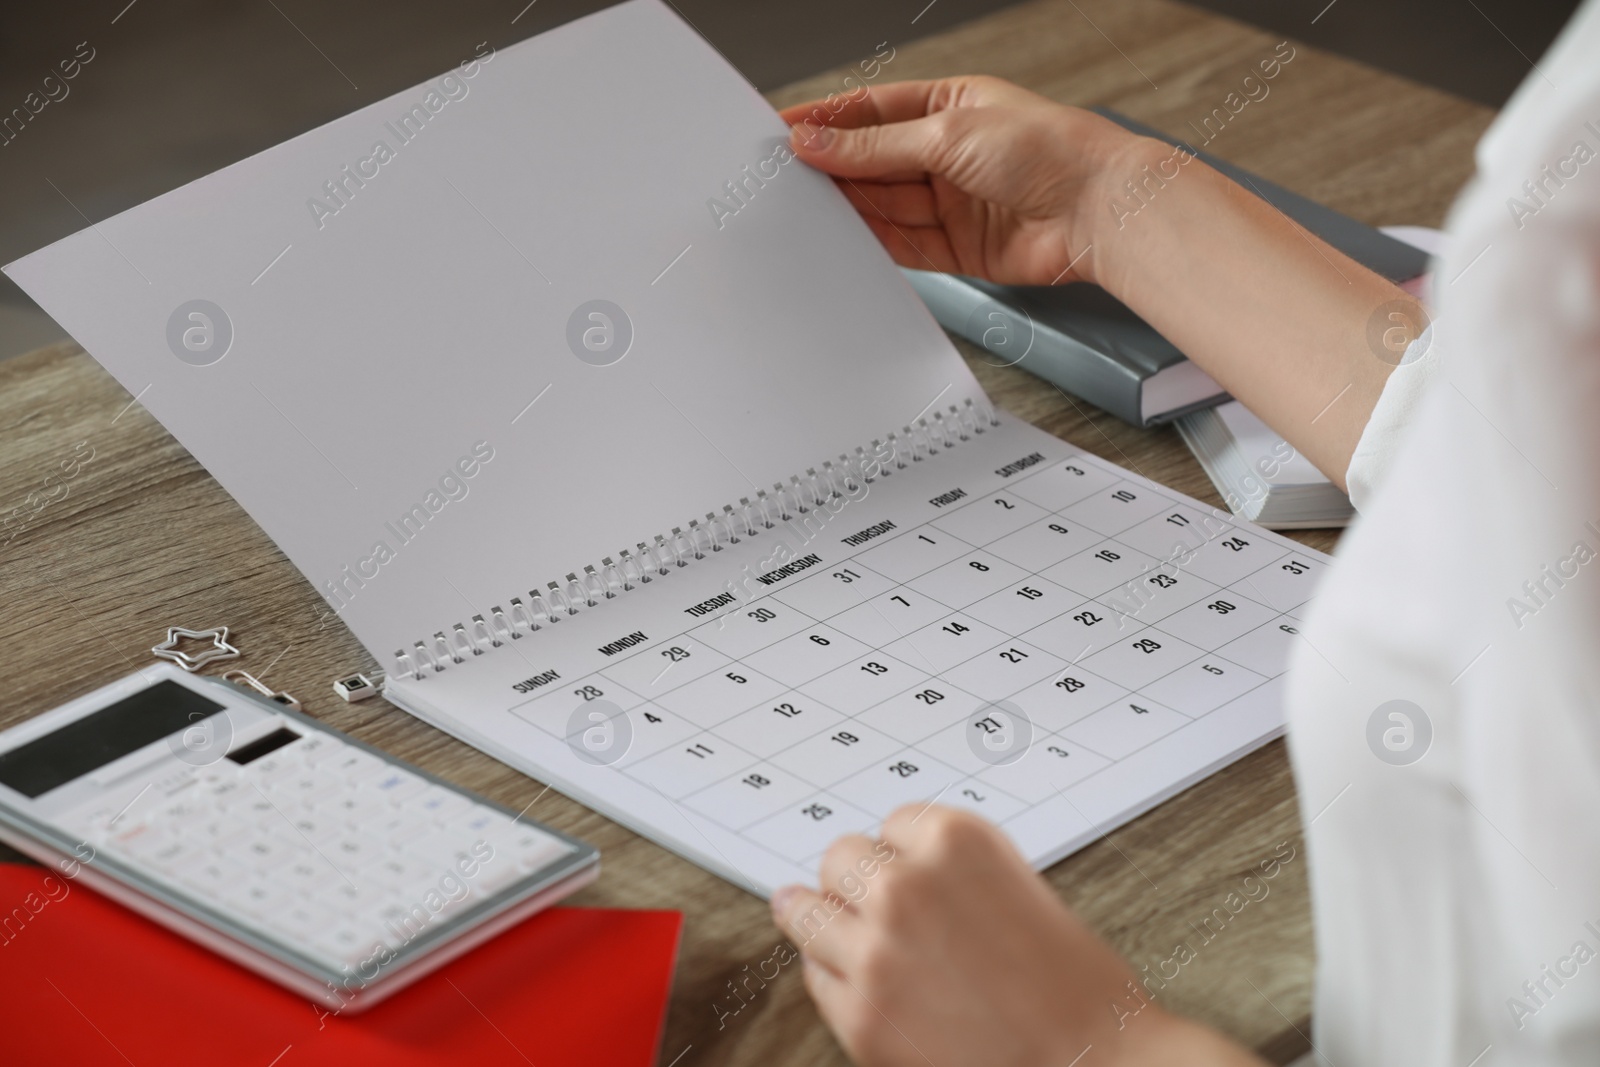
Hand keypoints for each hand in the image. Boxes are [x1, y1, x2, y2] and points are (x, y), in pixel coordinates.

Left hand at [770, 805, 1260, 1065]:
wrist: (1091, 1064)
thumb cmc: (1076, 989)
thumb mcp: (1019, 890)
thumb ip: (955, 873)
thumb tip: (900, 869)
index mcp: (957, 842)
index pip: (893, 823)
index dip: (900, 850)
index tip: (900, 865)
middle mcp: (907, 886)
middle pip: (841, 856)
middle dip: (855, 878)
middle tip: (862, 897)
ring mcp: (876, 950)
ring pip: (806, 908)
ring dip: (822, 917)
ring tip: (820, 920)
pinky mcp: (860, 1013)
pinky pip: (814, 973)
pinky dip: (830, 973)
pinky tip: (852, 977)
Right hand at [779, 77, 1149, 286]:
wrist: (1099, 211)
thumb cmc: (1049, 150)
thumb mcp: (947, 133)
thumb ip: (875, 147)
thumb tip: (818, 143)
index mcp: (949, 105)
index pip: (870, 112)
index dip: (825, 122)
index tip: (781, 131)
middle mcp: (948, 153)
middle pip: (873, 162)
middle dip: (831, 170)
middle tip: (782, 177)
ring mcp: (952, 202)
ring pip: (883, 205)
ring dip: (848, 208)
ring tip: (805, 211)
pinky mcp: (957, 248)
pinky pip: (902, 244)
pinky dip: (873, 244)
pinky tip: (844, 240)